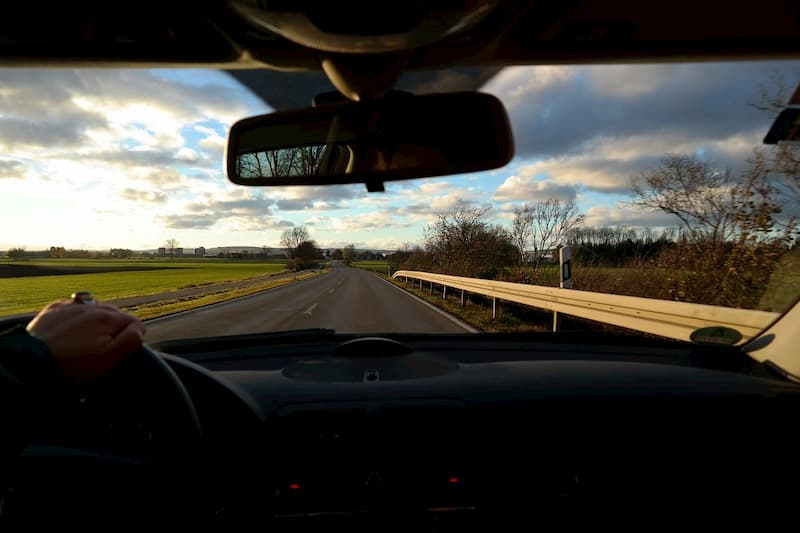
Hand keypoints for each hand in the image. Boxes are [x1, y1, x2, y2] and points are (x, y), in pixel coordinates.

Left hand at [26, 300, 144, 382]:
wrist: (33, 362)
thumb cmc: (73, 365)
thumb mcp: (109, 359)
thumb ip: (130, 340)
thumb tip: (139, 327)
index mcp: (108, 318)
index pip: (133, 321)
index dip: (132, 336)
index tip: (122, 349)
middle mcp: (92, 307)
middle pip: (115, 314)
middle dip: (115, 327)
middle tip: (104, 347)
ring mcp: (71, 306)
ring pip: (95, 309)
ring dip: (97, 320)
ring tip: (88, 339)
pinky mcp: (54, 309)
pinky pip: (74, 307)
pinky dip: (77, 316)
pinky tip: (73, 330)